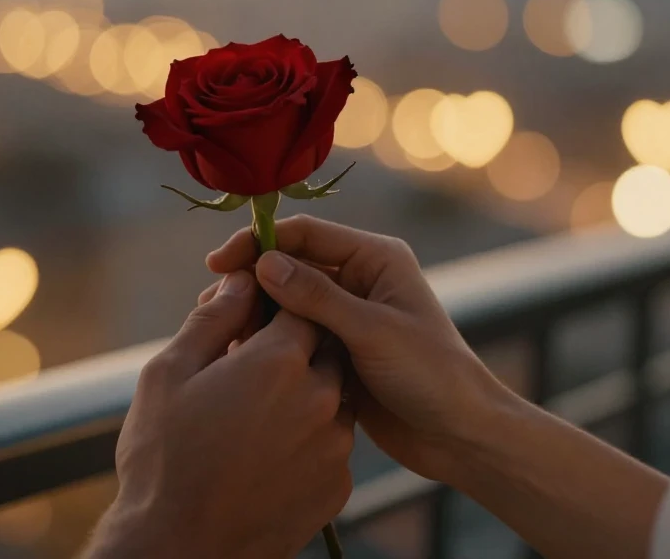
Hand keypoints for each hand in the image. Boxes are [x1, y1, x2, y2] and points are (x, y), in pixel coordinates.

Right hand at [87, 271, 354, 558]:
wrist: (181, 549)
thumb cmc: (163, 458)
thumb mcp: (171, 372)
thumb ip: (212, 318)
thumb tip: (239, 281)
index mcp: (279, 360)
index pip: (298, 305)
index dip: (275, 304)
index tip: (251, 315)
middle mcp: (320, 398)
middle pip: (323, 347)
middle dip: (293, 346)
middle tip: (250, 362)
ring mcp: (335, 446)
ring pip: (332, 397)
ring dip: (304, 393)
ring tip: (256, 409)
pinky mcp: (339, 486)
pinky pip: (332, 444)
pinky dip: (308, 438)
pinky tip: (268, 449)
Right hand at [207, 216, 512, 485]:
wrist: (460, 436)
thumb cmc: (431, 376)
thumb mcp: (372, 331)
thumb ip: (317, 297)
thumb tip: (264, 263)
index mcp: (375, 258)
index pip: (305, 234)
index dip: (258, 243)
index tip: (218, 264)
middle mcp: (359, 279)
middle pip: (292, 265)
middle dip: (252, 279)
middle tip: (210, 302)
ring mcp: (347, 316)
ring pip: (288, 303)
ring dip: (257, 312)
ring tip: (217, 330)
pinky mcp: (338, 351)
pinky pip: (294, 336)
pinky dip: (269, 341)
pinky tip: (239, 355)